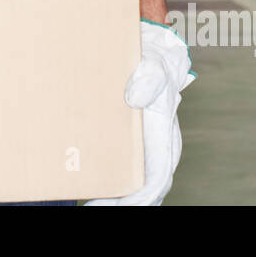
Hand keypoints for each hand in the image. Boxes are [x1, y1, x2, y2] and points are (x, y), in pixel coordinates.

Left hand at [86, 19, 194, 205]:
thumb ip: (149, 78)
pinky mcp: (134, 140)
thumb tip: (134, 99)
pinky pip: (126, 169)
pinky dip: (112, 183)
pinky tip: (91, 187)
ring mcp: (147, 146)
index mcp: (165, 137)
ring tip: (89, 203)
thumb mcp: (153, 63)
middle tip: (91, 207)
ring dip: (116, 197)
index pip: (156, 178)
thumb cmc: (154, 58)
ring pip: (135, 182)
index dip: (138, 198)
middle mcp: (159, 148)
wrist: (152, 49)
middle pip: (144, 189)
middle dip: (122, 203)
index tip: (118, 205)